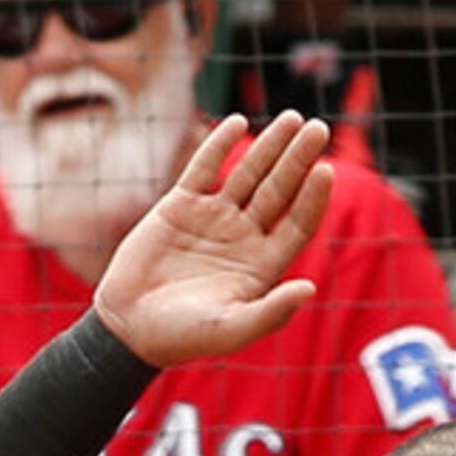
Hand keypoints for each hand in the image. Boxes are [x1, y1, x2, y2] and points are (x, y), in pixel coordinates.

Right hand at [93, 112, 335, 369]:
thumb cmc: (183, 337)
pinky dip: (218, 145)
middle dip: (298, 159)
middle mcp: (244, 237)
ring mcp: (214, 218)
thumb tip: (309, 289)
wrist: (130, 327)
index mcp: (263, 264)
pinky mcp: (181, 206)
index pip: (298, 223)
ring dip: (269, 146)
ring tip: (291, 118)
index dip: (312, 198)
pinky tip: (237, 122)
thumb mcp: (231, 329)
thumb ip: (271, 312)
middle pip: (279, 190)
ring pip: (248, 174)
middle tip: (319, 128)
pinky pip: (204, 168)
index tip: (325, 170)